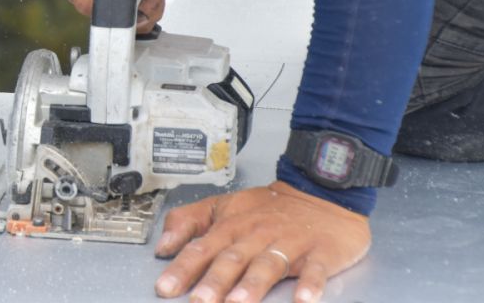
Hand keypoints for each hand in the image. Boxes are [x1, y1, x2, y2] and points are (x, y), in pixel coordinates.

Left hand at [154, 182, 371, 302]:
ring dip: (253, 285)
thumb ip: (189, 222)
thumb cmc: (268, 207)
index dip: (183, 268)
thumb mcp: (223, 206)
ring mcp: (290, 244)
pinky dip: (310, 284)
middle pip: (232, 259)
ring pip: (268, 265)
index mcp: (231, 226)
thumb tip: (162, 246)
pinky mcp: (321, 253)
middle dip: (214, 281)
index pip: (202, 248)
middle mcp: (257, 235)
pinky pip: (316, 270)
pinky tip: (303, 300)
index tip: (165, 288)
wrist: (319, 193)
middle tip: (199, 301)